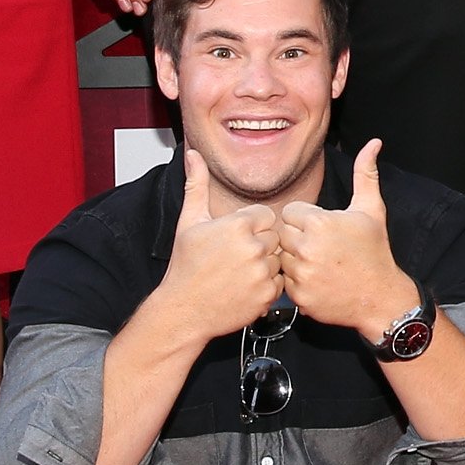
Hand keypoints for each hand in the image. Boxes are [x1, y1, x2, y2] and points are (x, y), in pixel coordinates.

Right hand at [160, 149, 285, 343]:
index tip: (234, 238)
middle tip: (235, 257)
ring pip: (279, 260)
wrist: (183, 309)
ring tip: (240, 272)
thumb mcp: (189, 221)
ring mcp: (261, 273)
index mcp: (237, 226)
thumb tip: (193, 154)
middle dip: (259, 245)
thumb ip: (197, 184)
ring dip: (265, 265)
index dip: (251, 226)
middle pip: (275, 237)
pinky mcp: (266, 296)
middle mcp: (252, 248)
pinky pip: (280, 283)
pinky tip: (246, 286)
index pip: (266, 215)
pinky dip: (267, 286)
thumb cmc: (185, 266)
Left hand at [277, 139, 418, 343]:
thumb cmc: (375, 251)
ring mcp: (301, 275)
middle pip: (282, 234)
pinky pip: (284, 282)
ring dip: (294, 259)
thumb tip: (374, 143)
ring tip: (319, 262)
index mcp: (319, 223)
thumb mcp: (371, 210)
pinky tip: (317, 279)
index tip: (322, 228)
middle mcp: (307, 248)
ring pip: (280, 258)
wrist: (380, 297)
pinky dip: (297, 281)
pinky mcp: (299, 296)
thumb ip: (366, 174)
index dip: (305, 218)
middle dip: (298, 238)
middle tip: (321, 246)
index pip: (289, 212)